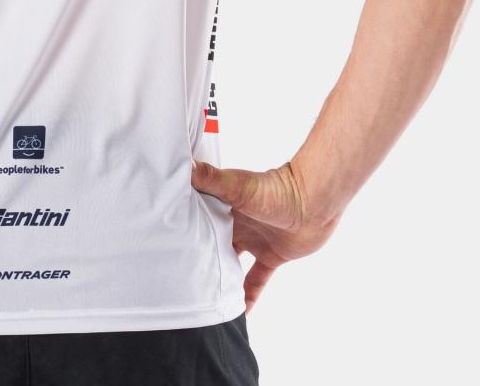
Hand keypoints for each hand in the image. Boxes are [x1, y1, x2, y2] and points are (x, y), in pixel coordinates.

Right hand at [191, 159, 337, 312]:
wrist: (315, 202)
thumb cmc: (276, 189)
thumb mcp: (238, 185)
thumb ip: (212, 179)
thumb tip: (184, 166)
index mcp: (224, 204)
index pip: (198, 217)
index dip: (183, 228)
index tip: (163, 241)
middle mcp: (237, 222)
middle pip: (211, 242)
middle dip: (197, 256)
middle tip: (176, 275)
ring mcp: (255, 240)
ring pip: (231, 263)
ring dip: (220, 277)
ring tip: (200, 295)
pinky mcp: (272, 256)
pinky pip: (256, 279)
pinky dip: (248, 295)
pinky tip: (239, 312)